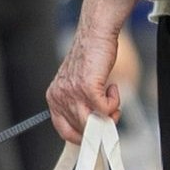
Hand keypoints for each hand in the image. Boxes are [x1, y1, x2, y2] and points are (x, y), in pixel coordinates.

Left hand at [46, 0, 131, 141]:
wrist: (95, 34)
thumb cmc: (90, 56)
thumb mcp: (78, 83)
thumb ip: (81, 103)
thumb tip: (95, 125)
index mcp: (54, 97)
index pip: (63, 130)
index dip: (82, 136)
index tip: (96, 134)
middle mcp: (60, 97)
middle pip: (81, 129)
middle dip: (101, 125)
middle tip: (112, 113)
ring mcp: (72, 93)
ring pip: (92, 123)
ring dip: (109, 115)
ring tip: (113, 101)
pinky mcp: (87, 88)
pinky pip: (105, 109)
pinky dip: (114, 102)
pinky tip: (113, 88)